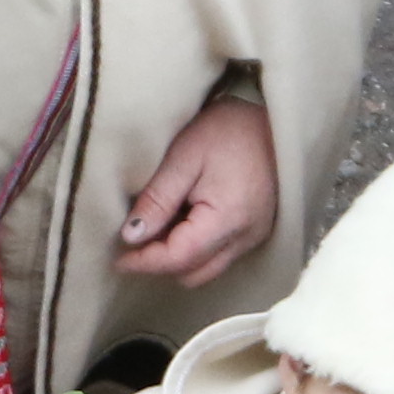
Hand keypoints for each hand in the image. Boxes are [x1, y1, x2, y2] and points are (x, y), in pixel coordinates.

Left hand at [114, 95, 273, 285]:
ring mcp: (254, 238)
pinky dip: (196, 249)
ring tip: (155, 230)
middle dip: (159, 264)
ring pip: (206, 269)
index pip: (178, 258)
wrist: (275, 120)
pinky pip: (220, 256)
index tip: (117, 258)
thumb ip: (157, 199)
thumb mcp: (184, 157)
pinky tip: (181, 223)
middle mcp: (245, 238)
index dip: (145, 262)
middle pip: (192, 273)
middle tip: (132, 243)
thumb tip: (130, 236)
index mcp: (227, 219)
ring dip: (178, 259)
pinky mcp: (256, 232)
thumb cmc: (230, 130)